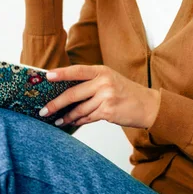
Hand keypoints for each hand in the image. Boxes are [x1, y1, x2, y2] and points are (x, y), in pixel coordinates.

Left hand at [39, 65, 160, 128]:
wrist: (148, 105)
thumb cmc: (126, 92)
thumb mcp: (110, 79)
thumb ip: (91, 82)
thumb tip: (65, 90)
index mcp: (102, 70)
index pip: (77, 70)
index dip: (61, 73)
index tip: (47, 76)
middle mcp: (104, 82)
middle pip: (73, 93)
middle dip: (56, 103)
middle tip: (44, 110)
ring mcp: (106, 97)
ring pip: (79, 109)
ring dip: (66, 116)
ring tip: (57, 120)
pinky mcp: (108, 112)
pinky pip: (88, 118)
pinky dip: (79, 120)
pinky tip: (72, 122)